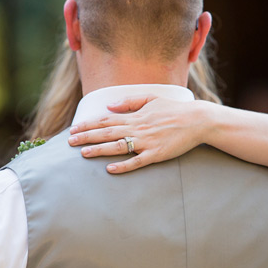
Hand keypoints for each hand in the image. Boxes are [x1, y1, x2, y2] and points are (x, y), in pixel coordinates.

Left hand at [67, 95, 209, 173]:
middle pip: (107, 133)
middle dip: (87, 137)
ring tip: (83, 154)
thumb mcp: (152, 99)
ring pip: (118, 146)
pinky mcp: (157, 154)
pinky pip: (137, 161)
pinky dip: (123, 165)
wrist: (197, 120)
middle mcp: (138, 128)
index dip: (89, 125)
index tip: (74, 129)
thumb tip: (110, 105)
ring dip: (100, 150)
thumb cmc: (175, 109)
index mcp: (135, 116)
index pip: (106, 120)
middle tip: (69, 142)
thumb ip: (130, 101)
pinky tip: (110, 169)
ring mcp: (147, 142)